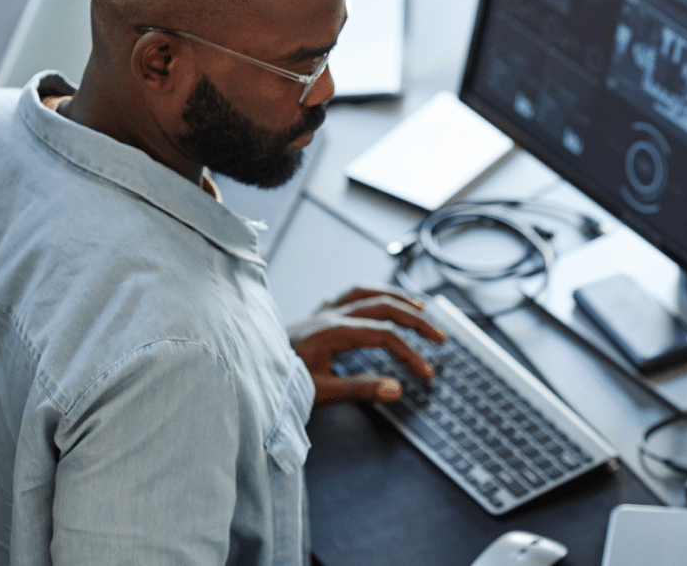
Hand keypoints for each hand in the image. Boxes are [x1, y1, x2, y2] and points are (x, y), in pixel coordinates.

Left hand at [287, 284, 446, 408]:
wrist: (246, 370)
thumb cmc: (279, 383)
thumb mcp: (320, 393)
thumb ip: (359, 390)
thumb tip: (396, 390)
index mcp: (332, 332)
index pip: (384, 336)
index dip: (410, 353)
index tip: (426, 373)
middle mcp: (329, 315)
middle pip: (383, 306)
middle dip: (416, 320)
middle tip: (439, 337)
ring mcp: (322, 312)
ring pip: (367, 293)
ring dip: (397, 298)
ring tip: (420, 307)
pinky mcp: (317, 315)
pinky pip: (350, 295)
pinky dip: (372, 295)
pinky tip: (381, 301)